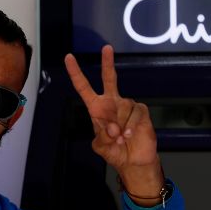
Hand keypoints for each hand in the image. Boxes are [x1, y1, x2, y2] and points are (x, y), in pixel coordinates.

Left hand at [64, 45, 163, 203]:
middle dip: (107, 63)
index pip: (84, 87)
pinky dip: (131, 125)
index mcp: (96, 109)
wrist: (134, 161)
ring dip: (121, 124)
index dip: (76, 73)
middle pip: (109, 78)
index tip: (69, 58)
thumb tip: (113, 128)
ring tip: (121, 138)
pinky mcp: (140, 111)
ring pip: (123, 106)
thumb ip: (102, 137)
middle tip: (106, 48)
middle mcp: (112, 103)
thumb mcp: (100, 147)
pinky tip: (130, 134)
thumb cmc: (115, 152)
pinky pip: (135, 112)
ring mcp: (127, 106)